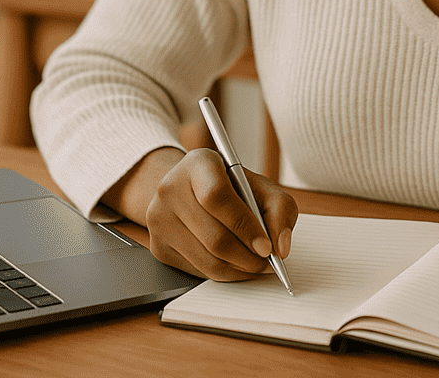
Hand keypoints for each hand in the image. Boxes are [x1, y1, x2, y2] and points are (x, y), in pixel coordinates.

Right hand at [126, 147, 297, 281]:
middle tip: (267, 261)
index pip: (216, 197)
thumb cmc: (231, 187)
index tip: (266, 246)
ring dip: (238, 269)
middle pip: (213, 236)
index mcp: (198, 164)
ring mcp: (159, 219)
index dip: (244, 226)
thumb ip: (280, 209)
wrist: (191, 190)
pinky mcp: (157, 246)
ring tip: (256, 264)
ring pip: (206, 260)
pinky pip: (197, 271)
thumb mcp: (261, 186)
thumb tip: (280, 248)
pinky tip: (236, 264)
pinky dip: (223, 274)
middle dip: (248, 257)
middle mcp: (170, 188)